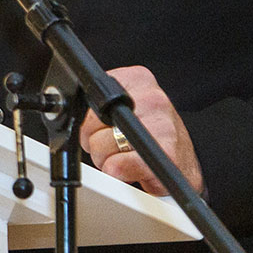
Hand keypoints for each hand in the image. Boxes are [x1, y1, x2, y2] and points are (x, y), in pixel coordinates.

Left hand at [80, 66, 202, 197]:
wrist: (183, 165)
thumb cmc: (151, 137)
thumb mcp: (125, 108)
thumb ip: (100, 104)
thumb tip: (70, 111)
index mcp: (139, 80)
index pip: (89, 97)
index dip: (89, 119)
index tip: (104, 125)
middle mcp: (152, 98)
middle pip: (90, 123)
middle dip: (94, 141)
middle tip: (116, 145)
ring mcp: (160, 126)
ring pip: (99, 146)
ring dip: (105, 160)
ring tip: (125, 156)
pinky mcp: (163, 154)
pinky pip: (116, 166)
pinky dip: (117, 173)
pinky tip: (132, 169)